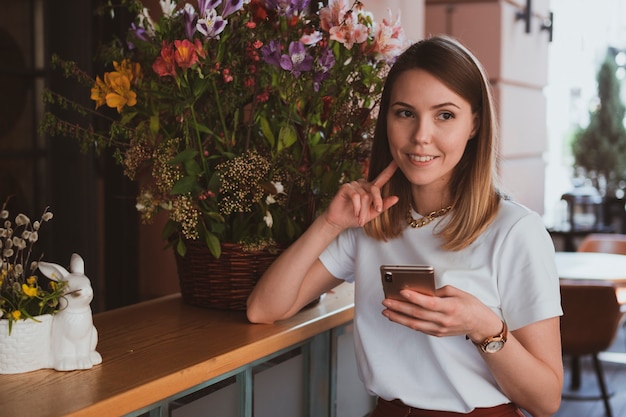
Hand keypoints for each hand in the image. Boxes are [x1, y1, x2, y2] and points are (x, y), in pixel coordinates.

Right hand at [324, 161, 399, 228]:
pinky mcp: (345, 187)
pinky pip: (355, 196)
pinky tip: (355, 212)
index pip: (382, 177)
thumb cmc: (356, 217)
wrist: (340, 222)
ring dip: (363, 210)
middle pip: (375, 189)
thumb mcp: (372, 213)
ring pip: (364, 196)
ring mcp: (354, 184)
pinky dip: (357, 207)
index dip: (390, 169)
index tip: (397, 161)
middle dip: (377, 202)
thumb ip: (383, 206)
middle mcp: (363, 184)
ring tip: (360, 218)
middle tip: (375, 212)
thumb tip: (396, 198)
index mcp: (371, 189)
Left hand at [381, 285, 502, 340]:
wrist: (480, 324)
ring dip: (398, 317)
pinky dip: (406, 323)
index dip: (415, 298)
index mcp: (450, 307)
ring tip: (386, 311)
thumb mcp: (457, 292)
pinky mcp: (437, 333)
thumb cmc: (470, 305)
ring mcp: (440, 329)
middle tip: (386, 301)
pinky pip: (419, 328)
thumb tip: (421, 291)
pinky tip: (397, 317)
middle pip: (417, 314)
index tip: (402, 292)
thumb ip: (438, 291)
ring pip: (415, 324)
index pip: (429, 303)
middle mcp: (444, 320)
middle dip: (399, 307)